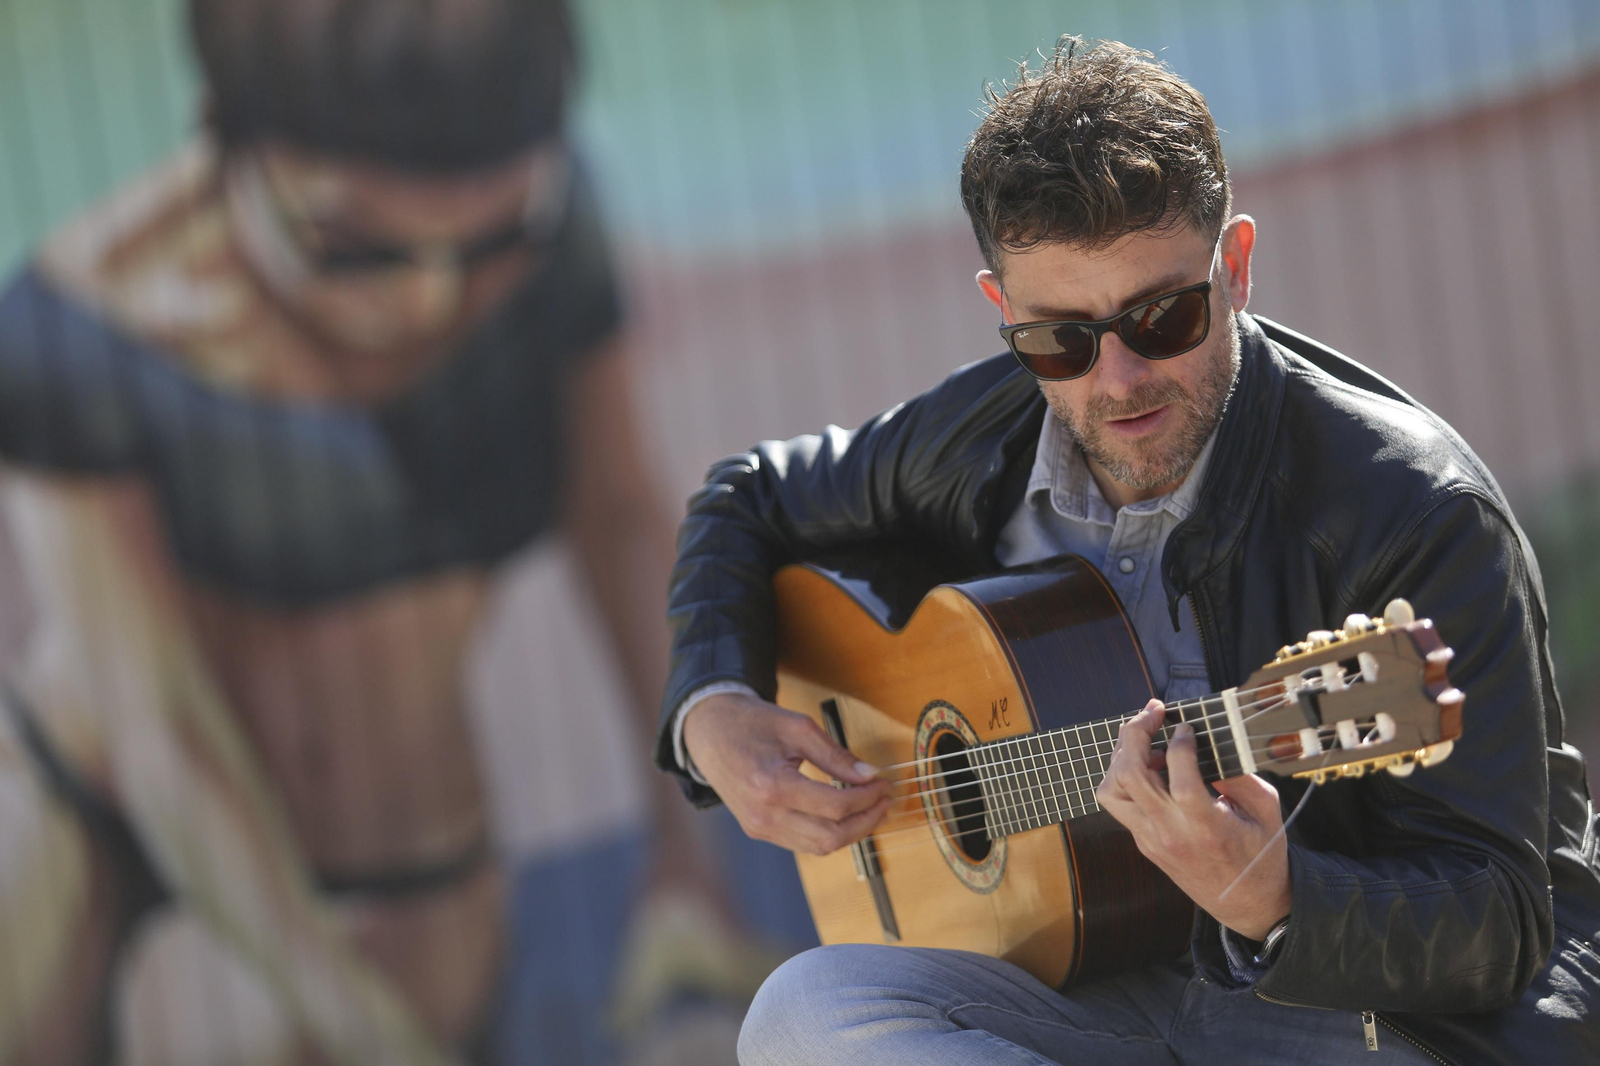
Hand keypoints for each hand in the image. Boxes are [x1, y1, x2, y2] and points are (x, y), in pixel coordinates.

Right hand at [682, 692, 891, 854]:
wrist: (708, 731)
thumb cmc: (750, 722)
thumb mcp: (798, 728)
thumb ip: (836, 756)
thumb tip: (869, 775)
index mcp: (772, 786)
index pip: (835, 806)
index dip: (867, 798)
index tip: (882, 782)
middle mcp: (764, 815)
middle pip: (831, 837)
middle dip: (866, 821)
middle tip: (884, 800)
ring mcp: (759, 827)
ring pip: (819, 847)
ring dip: (851, 832)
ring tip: (870, 809)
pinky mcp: (758, 830)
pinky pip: (802, 843)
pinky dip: (829, 834)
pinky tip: (843, 815)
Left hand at [1096, 699, 1291, 939]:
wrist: (1248, 905)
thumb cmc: (1262, 855)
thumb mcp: (1266, 811)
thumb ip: (1240, 776)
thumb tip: (1208, 743)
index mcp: (1207, 827)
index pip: (1179, 775)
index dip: (1179, 742)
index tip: (1187, 726)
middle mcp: (1170, 834)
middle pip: (1130, 775)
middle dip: (1135, 733)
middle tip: (1153, 712)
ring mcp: (1151, 840)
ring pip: (1111, 791)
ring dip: (1122, 757)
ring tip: (1148, 741)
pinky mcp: (1143, 843)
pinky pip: (1120, 804)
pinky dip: (1126, 776)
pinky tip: (1151, 766)